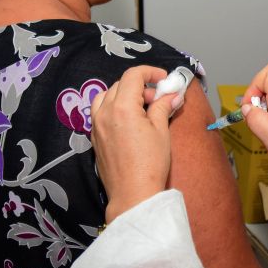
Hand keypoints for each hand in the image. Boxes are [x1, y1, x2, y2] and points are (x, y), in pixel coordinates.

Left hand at [90, 66, 177, 222]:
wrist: (133, 194)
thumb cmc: (150, 164)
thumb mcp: (161, 130)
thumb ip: (163, 106)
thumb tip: (172, 94)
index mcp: (122, 107)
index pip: (133, 76)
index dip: (151, 72)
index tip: (164, 80)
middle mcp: (104, 113)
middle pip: (120, 84)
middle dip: (141, 86)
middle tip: (159, 99)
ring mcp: (96, 126)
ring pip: (106, 96)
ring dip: (124, 95)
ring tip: (142, 109)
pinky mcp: (95, 138)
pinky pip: (100, 112)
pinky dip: (114, 108)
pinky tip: (130, 122)